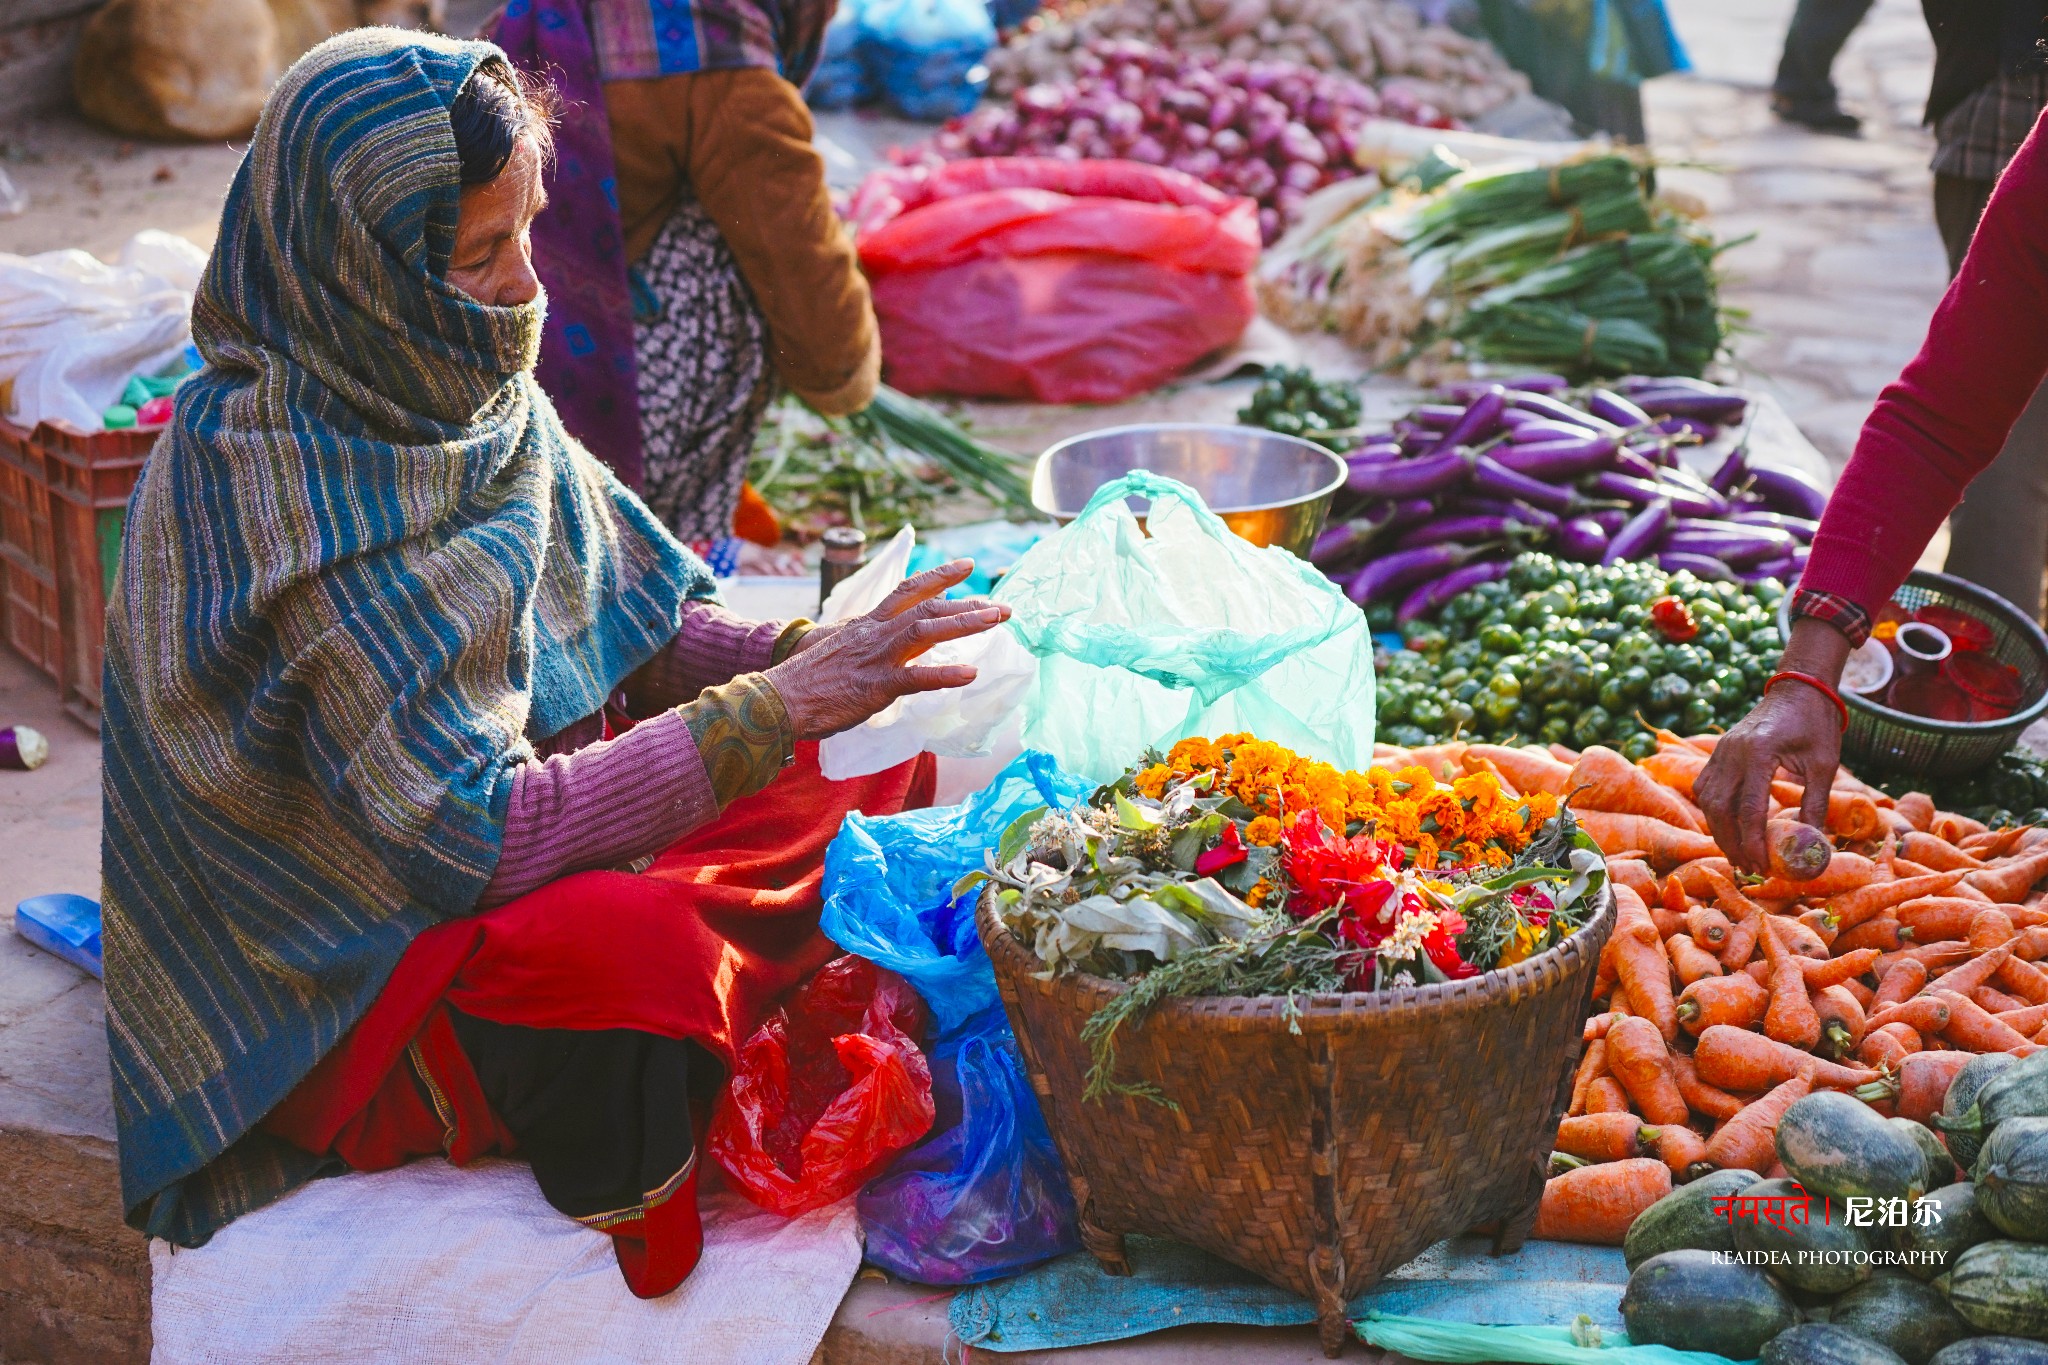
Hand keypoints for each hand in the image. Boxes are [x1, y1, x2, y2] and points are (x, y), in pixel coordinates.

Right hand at [763, 559, 1009, 740]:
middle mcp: (875, 633)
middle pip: (927, 607)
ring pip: (926, 631)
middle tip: (1004, 606)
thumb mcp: (841, 651)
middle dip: (967, 603)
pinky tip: (970, 674)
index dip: (939, 576)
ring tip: (997, 620)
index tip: (968, 566)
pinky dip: (945, 674)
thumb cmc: (806, 682)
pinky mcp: (875, 685)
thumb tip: (889, 650)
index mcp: (868, 624)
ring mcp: (877, 657)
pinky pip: (916, 677)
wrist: (778, 699)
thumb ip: (868, 646)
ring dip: (964, 623)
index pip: (908, 590)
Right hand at [1694, 617, 1850, 874]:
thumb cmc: (1815, 725)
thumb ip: (1816, 804)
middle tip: (1750, 867)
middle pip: (1719, 808)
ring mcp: (1720, 752)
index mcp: (1759, 753)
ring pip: (1707, 800)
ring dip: (1720, 830)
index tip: (1764, 865)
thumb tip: (1812, 844)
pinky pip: (1706, 788)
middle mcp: (1732, 753)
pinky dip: (1713, 812)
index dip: (1753, 841)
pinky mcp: (1718, 753)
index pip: (1749, 808)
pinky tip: (1727, 827)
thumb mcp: (1824, 765)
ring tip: (1738, 853)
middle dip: (1732, 842)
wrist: (1797, 689)